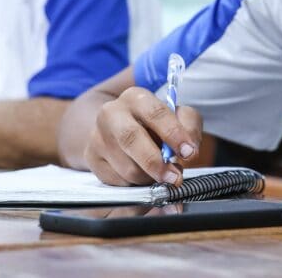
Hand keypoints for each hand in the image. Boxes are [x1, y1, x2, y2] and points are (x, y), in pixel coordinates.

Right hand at [83, 86, 202, 186]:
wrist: (120, 128)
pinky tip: (141, 174)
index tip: (188, 153)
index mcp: (136, 97)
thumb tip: (189, 150)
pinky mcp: (91, 158)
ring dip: (149, 177)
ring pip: (126, 167)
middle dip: (156, 162)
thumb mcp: (178, 117)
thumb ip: (189, 127)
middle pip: (131, 139)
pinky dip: (134, 184)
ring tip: (159, 173)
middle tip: (174, 177)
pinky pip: (117, 181)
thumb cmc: (155, 124)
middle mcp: (111, 113)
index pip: (155, 113)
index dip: (174, 134)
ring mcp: (97, 136)